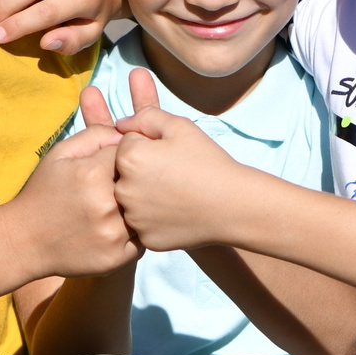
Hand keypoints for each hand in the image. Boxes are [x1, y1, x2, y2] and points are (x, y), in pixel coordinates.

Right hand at [0, 90, 136, 276]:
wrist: (24, 240)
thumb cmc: (45, 192)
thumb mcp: (61, 154)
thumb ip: (95, 135)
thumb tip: (127, 134)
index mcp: (93, 173)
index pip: (131, 155)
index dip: (125, 159)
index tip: (113, 168)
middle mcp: (106, 204)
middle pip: (141, 185)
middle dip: (133, 185)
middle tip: (115, 191)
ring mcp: (113, 234)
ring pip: (145, 214)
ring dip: (137, 210)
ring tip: (116, 210)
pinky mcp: (117, 258)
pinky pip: (142, 240)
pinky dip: (134, 235)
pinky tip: (115, 229)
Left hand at [112, 68, 249, 250]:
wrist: (234, 205)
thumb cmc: (208, 162)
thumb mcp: (180, 126)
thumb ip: (146, 116)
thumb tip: (121, 124)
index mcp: (128, 158)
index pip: (126, 144)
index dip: (149, 146)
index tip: (171, 155)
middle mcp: (123, 190)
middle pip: (123, 174)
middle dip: (143, 171)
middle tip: (174, 175)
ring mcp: (134, 218)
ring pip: (132, 200)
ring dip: (146, 196)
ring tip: (177, 193)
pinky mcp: (146, 238)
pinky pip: (143, 223)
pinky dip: (156, 219)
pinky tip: (178, 212)